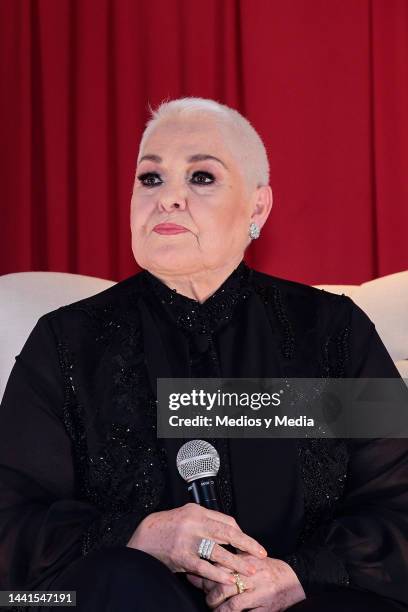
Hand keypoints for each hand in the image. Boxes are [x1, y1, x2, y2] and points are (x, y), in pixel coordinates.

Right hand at [126, 503, 266, 585]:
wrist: (144, 537)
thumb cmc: (166, 527)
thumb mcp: (186, 516)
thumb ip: (206, 521)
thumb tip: (228, 529)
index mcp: (197, 511)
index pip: (226, 521)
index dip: (241, 533)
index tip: (251, 543)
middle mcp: (194, 523)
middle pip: (228, 533)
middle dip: (247, 544)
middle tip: (260, 554)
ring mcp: (188, 540)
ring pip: (219, 552)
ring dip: (237, 563)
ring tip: (249, 571)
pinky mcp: (181, 556)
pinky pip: (204, 567)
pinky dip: (218, 574)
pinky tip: (229, 579)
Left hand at [186, 552, 305, 610]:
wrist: (293, 578)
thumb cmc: (267, 568)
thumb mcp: (250, 557)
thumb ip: (229, 558)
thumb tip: (203, 560)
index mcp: (246, 561)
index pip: (220, 567)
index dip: (204, 575)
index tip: (193, 577)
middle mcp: (252, 576)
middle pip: (223, 587)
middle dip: (210, 597)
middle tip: (207, 600)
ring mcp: (260, 593)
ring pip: (233, 604)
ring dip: (220, 610)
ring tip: (215, 611)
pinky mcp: (266, 608)